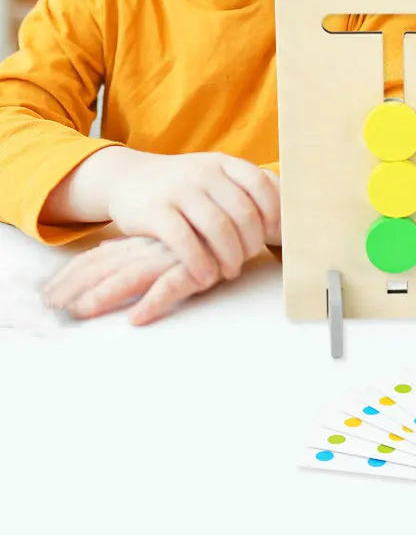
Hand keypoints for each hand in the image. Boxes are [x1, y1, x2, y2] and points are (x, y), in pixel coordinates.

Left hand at [42, 235, 219, 324]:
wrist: (248, 216)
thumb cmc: (206, 234)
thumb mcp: (165, 241)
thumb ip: (136, 248)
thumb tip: (103, 254)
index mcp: (142, 242)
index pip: (98, 257)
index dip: (72, 276)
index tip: (48, 294)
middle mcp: (152, 247)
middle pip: (106, 266)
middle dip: (76, 287)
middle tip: (53, 307)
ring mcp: (173, 256)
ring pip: (133, 275)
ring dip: (106, 294)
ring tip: (82, 311)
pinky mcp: (198, 267)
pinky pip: (173, 285)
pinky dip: (154, 301)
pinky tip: (138, 318)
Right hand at [105, 151, 279, 287]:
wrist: (127, 178)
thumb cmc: (182, 186)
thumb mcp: (213, 176)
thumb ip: (243, 190)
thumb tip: (284, 220)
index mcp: (224, 163)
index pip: (262, 184)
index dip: (274, 212)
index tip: (272, 235)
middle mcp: (204, 173)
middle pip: (243, 212)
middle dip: (251, 243)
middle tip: (246, 259)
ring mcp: (180, 191)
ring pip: (218, 228)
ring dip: (230, 257)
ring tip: (228, 271)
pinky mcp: (156, 212)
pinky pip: (185, 242)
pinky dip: (200, 264)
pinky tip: (205, 277)